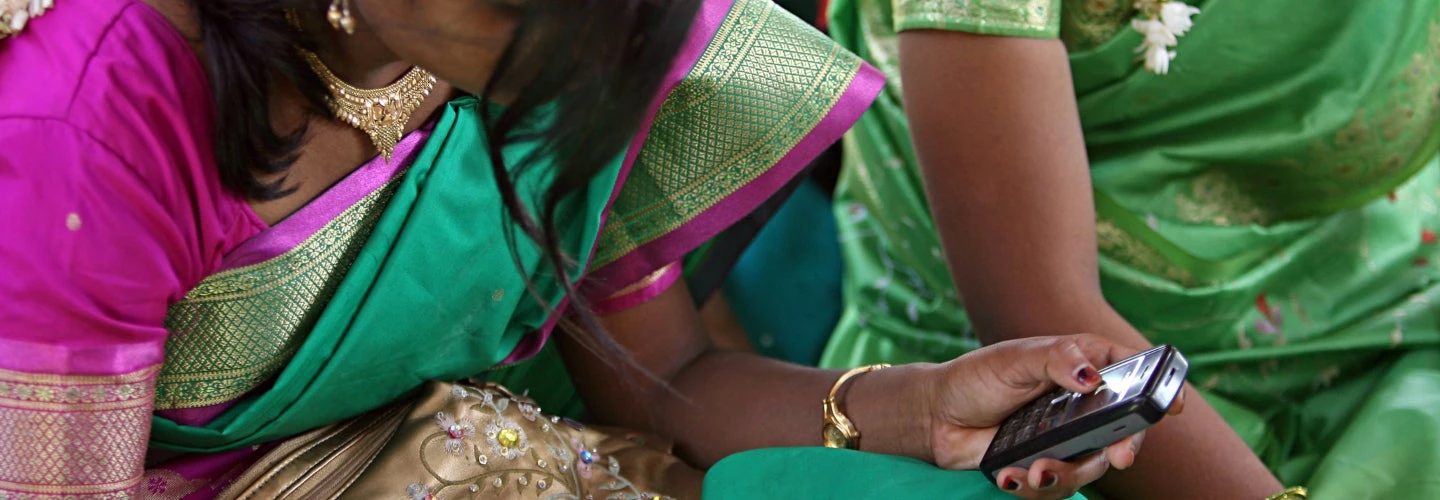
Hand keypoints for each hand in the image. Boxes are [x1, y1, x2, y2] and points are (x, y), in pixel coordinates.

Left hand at [921, 335, 1185, 498]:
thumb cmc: (978, 377)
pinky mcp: (1045, 464)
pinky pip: (1055, 485)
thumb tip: (1090, 376)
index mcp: (1082, 367)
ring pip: (1091, 466)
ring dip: (1067, 474)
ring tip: (1034, 470)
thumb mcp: (1015, 358)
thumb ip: (1055, 361)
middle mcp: (1083, 404)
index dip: (1160, 387)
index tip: (1176, 405)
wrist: (937, 416)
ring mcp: (1066, 437)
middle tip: (1121, 458)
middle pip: (1124, 430)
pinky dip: (1033, 485)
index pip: (1133, 373)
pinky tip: (1008, 476)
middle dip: (1125, 448)